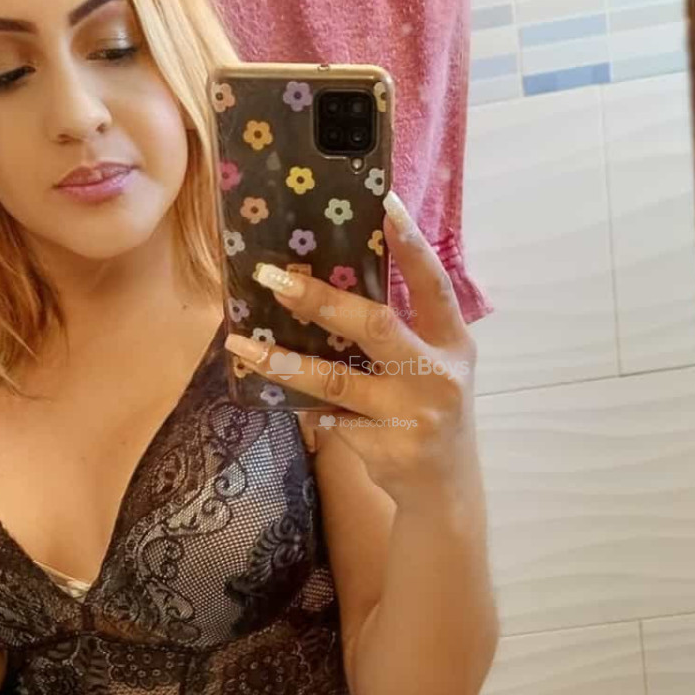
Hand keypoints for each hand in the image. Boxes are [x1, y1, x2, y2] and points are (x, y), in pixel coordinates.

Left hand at [223, 190, 478, 501]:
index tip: (386, 205)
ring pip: (336, 379)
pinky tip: (276, 393)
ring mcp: (412, 414)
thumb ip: (401, 329)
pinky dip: (301, 403)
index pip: (435, 285)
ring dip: (283, 360)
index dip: (412, 246)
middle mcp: (438, 375)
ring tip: (241, 345)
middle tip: (274, 278)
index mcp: (452, 343)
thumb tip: (325, 285)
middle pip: (376, 326)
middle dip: (320, 301)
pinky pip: (327, 417)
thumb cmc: (429, 409)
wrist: (444, 488)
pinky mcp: (384, 446)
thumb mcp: (433, 365)